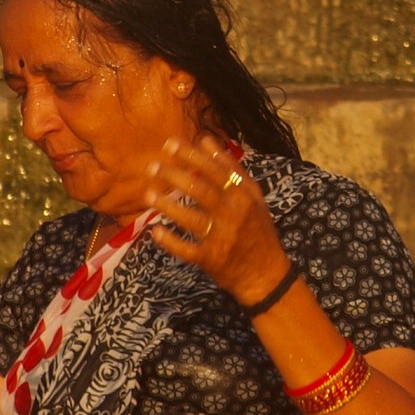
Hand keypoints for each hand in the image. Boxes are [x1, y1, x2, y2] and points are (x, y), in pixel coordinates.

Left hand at [142, 135, 291, 306]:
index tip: (169, 144)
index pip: (215, 170)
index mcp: (243, 196)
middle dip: (174, 176)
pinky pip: (187, 249)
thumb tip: (206, 140)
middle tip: (152, 166)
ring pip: (191, 219)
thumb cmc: (257, 230)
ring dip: (168, 206)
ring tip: (149, 194)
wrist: (266, 274)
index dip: (192, 156)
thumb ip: (231, 168)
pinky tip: (156, 231)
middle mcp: (233, 215)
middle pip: (200, 191)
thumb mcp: (252, 196)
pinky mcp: (211, 259)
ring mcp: (222, 238)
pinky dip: (170, 241)